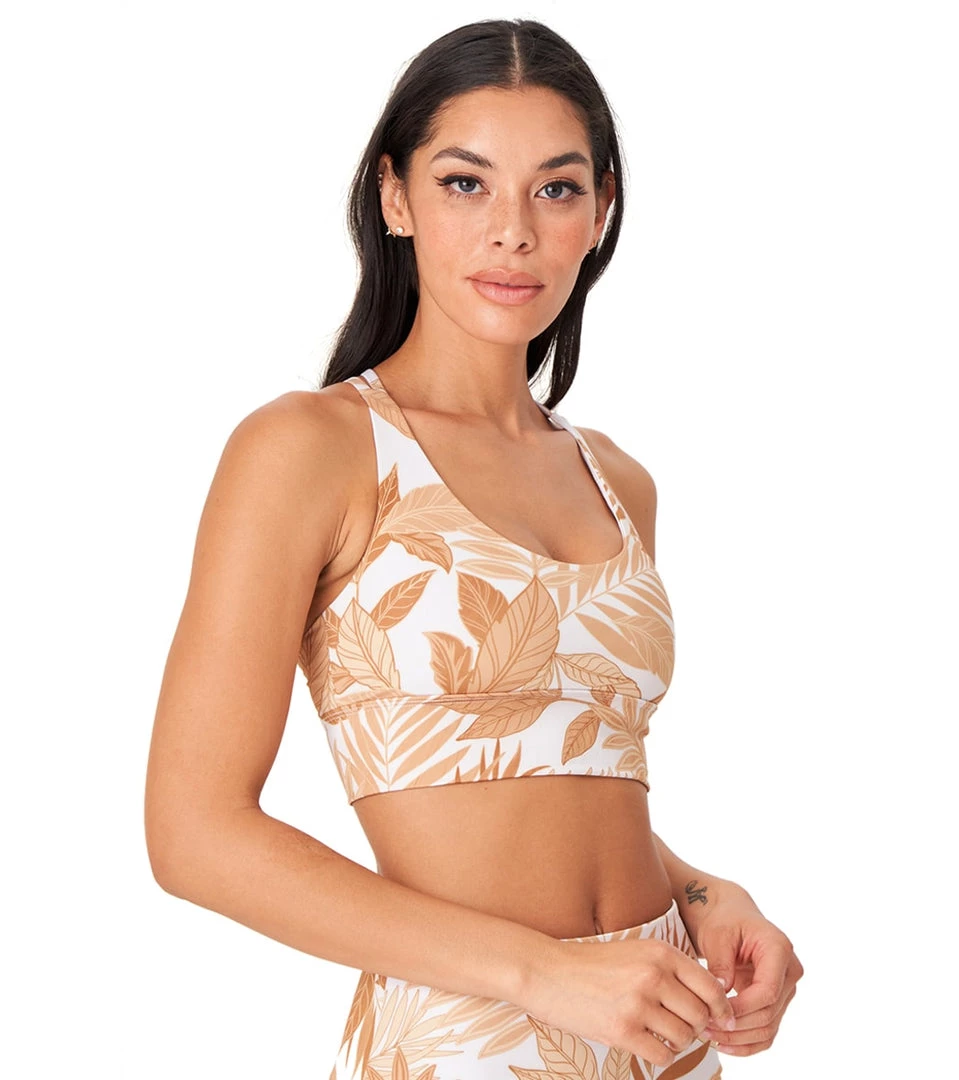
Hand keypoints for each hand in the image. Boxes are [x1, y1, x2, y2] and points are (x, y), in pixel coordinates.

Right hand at [524, 935, 735, 1068]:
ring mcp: (638, 1004)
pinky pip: (663, 1054)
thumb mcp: (635, 952)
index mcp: (660, 953)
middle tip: (683, 1027)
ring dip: (677, 1041)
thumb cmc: (593, 964)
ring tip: (660, 1032)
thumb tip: (709, 1002)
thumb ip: (670, 970)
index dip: (722, 1007)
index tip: (722, 1018)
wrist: (547, 972)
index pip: (710, 985)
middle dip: (697, 1026)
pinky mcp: (622, 1030)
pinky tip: (645, 1042)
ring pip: (684, 1037)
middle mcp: (653, 976)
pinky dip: (660, 1054)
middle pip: (701, 1014)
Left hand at [690, 886, 803, 1056]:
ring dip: (739, 1038)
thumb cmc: (723, 919)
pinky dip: (746, 1042)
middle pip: (769, 1013)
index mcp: (779, 949)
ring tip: (708, 1035)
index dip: (742, 1008)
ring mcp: (785, 988)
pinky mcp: (776, 1001)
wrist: (729, 915)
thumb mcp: (717, 935)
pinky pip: (766, 1030)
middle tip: (704, 1028)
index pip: (767, 991)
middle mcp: (789, 971)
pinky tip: (723, 1044)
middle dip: (736, 1026)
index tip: (715, 1013)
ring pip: (768, 1027)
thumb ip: (721, 964)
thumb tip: (721, 997)